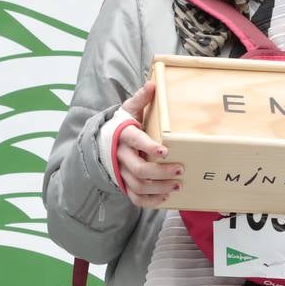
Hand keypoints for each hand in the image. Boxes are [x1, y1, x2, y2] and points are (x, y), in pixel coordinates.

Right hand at [112, 80, 184, 208]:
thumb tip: (152, 84)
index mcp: (124, 136)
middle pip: (139, 169)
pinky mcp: (124, 184)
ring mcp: (121, 172)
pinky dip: (150, 201)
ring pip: (138, 185)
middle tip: (180, 170)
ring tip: (178, 185)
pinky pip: (135, 198)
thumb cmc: (123, 125)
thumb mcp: (129, 110)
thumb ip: (141, 99)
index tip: (165, 151)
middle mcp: (121, 156)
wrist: (104, 142)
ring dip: (159, 188)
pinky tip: (165, 197)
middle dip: (161, 172)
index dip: (148, 147)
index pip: (135, 141)